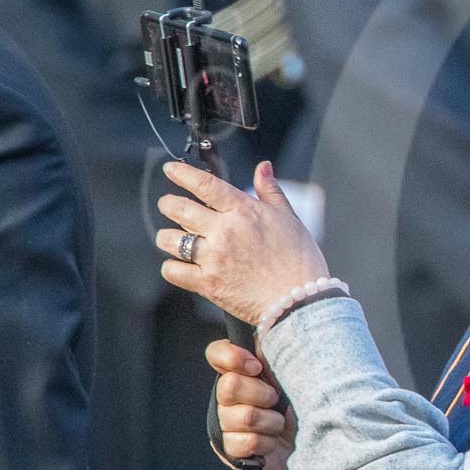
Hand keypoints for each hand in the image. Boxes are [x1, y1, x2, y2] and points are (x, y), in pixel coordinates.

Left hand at [157, 160, 328, 324]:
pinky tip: (180, 265)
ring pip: (170, 239)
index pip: (204, 185)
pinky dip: (172, 267)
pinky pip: (173, 271)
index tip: (172, 169)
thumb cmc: (300, 261)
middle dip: (168, 203)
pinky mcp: (208, 283)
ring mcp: (214, 258)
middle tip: (169, 204)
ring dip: (168, 236)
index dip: (182, 173)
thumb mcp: (289, 218)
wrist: (301, 301)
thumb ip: (271, 190)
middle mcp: (225, 231)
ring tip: (173, 238)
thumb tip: (263, 167)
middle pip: (179, 209)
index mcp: (244, 211)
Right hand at [207, 338, 296, 469]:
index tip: (257, 366)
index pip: (217, 353)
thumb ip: (278, 354)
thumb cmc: (307, 405)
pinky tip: (272, 443)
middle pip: (229, 386)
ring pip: (241, 416)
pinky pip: (245, 442)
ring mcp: (226, 423)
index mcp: (242, 371)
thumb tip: (270, 328)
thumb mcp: (297, 374)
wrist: (316, 447)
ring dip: (271, 422)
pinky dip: (266, 443)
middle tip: (277, 401)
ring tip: (280, 425)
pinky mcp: (229, 449)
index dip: (232, 357)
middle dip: (262, 395)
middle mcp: (228, 395)